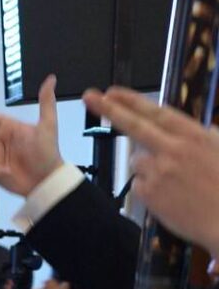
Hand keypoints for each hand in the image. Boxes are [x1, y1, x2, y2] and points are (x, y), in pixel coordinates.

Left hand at [83, 85, 218, 253]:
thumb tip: (181, 129)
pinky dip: (148, 187)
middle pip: (134, 126)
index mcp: (194, 136)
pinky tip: (169, 195)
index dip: (132, 101)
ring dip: (148, 166)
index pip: (157, 112)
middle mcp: (173, 150)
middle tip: (89, 97)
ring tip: (174, 181)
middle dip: (109, 109)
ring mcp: (158, 172)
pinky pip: (138, 183)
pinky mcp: (147, 194)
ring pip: (137, 160)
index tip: (112, 92)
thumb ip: (200, 136)